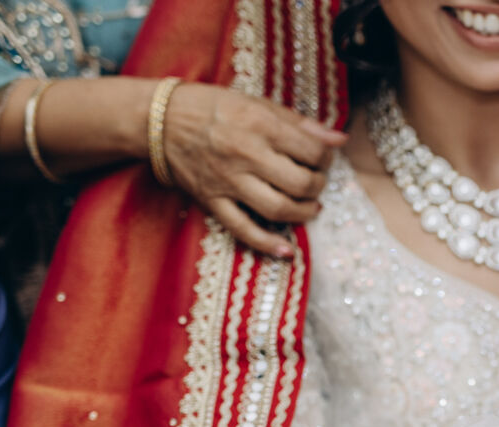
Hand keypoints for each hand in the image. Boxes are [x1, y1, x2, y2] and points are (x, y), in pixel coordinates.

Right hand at [163, 83, 344, 256]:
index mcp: (260, 125)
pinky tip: (287, 250)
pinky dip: (267, 244)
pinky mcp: (213, 201)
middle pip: (300, 183)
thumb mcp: (257, 103)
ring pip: (278, 208)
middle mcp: (246, 155)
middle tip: (318, 182)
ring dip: (304, 213)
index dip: (326, 157)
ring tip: (311, 207)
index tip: (325, 158)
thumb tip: (338, 139)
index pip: (311, 150)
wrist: (160, 121)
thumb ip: (300, 122)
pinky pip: (243, 229)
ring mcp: (228, 181)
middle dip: (318, 186)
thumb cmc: (213, 108)